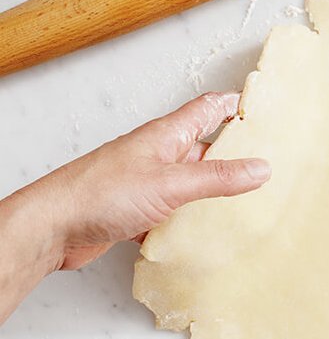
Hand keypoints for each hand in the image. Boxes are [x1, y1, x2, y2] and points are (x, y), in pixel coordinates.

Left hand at [0, 93, 269, 322]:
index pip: (209, 109)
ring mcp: (147, 182)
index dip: (236, 105)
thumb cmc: (99, 194)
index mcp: (168, 135)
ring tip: (245, 202)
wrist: (51, 227)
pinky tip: (204, 233)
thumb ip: (218, 178)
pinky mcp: (138, 209)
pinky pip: (174, 211)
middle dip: (234, 155)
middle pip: (205, 147)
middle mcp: (159, 154)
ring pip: (191, 182)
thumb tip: (260, 168)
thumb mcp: (171, 183)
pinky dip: (190, 220)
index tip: (264, 109)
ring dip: (213, 192)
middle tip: (266, 164)